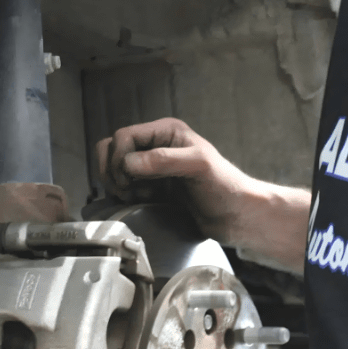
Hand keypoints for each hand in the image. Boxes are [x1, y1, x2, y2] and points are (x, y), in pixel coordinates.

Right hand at [97, 118, 254, 245]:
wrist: (235, 216)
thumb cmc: (225, 188)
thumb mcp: (199, 166)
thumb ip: (164, 160)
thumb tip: (128, 163)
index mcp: (166, 132)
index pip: (124, 135)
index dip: (119, 157)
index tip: (128, 178)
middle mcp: (156, 145)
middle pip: (112, 148)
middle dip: (112, 170)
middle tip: (125, 188)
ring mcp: (151, 166)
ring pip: (113, 166)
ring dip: (115, 183)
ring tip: (133, 195)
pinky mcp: (150, 186)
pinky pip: (122, 185)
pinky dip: (123, 194)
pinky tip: (140, 201)